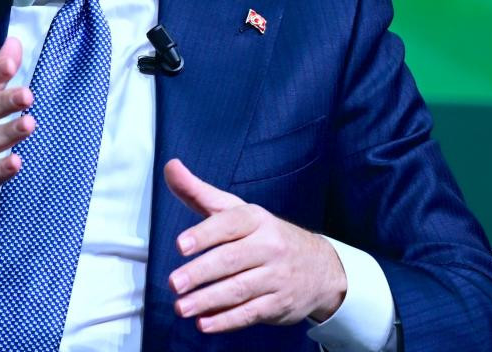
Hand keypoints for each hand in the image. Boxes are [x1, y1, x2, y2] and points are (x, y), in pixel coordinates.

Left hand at [163, 159, 346, 332]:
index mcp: (255, 219)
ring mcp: (276, 277)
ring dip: (208, 300)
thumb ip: (199, 192)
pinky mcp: (279, 304)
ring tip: (182, 307)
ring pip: (239, 289)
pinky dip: (227, 320)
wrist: (320, 267)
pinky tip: (205, 323)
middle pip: (231, 259)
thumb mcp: (236, 210)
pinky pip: (251, 312)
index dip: (204, 234)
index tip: (180, 245)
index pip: (229, 224)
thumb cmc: (266, 235)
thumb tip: (171, 167)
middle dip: (200, 273)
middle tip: (174, 283)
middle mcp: (269, 246)